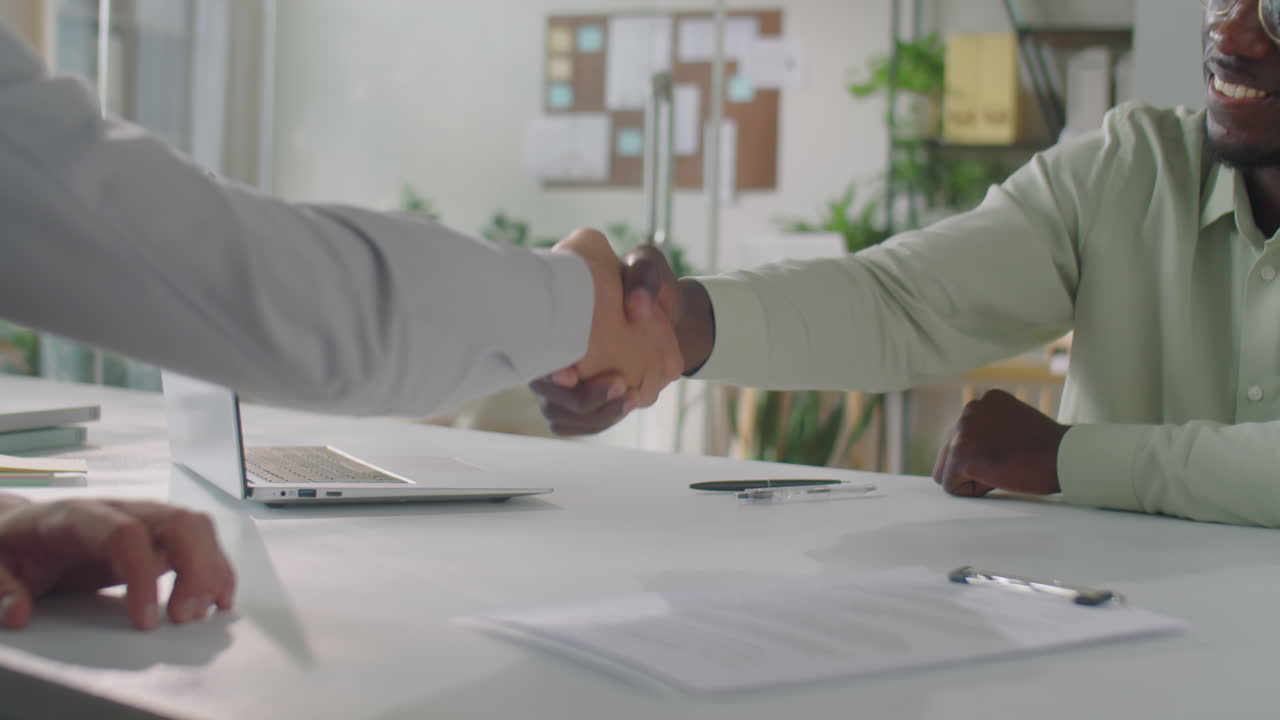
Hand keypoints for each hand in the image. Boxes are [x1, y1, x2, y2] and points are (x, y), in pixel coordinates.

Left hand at [0, 496, 235, 630]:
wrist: (21, 531)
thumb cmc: (13, 546)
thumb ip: (1, 585)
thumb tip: (17, 611)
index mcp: (76, 516)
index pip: (126, 534)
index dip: (143, 576)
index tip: (144, 620)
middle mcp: (119, 511)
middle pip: (177, 522)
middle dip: (195, 568)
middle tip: (186, 615)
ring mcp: (142, 521)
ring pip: (195, 528)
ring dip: (211, 568)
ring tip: (205, 610)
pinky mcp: (154, 538)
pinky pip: (198, 542)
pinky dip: (214, 568)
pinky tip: (218, 596)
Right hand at [533, 243, 711, 434]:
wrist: (657, 309)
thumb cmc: (638, 283)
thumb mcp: (646, 265)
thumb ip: (643, 275)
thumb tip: (637, 308)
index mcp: (546, 317)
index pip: (529, 352)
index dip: (544, 370)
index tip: (569, 373)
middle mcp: (543, 354)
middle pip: (547, 395)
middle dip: (581, 399)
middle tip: (621, 384)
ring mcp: (557, 381)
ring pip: (561, 415)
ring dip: (596, 415)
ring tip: (631, 397)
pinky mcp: (577, 397)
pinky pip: (577, 422)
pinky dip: (601, 419)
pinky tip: (629, 401)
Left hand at [933, 389, 1069, 497]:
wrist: (1067, 457)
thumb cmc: (1048, 449)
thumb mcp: (1014, 426)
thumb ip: (988, 430)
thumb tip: (966, 449)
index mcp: (983, 401)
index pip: (961, 437)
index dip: (983, 456)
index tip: (1010, 454)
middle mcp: (969, 409)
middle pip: (948, 452)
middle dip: (971, 467)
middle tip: (1007, 465)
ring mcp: (963, 430)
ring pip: (946, 471)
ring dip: (972, 479)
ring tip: (1004, 470)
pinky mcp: (962, 455)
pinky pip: (951, 487)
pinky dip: (974, 492)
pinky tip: (1000, 478)